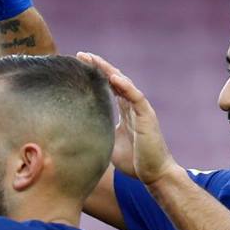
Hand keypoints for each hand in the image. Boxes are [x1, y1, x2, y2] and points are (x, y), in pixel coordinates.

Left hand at [78, 50, 184, 186]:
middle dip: (98, 66)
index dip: (94, 75)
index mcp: (124, 111)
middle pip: (114, 80)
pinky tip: (114, 77)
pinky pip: (136, 97)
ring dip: (108, 70)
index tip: (77, 65)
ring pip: (124, 83)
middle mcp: (132, 106)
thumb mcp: (109, 145)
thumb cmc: (133, 162)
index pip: (108, 87)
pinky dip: (126, 86)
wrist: (153, 174)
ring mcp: (140, 109)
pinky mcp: (148, 116)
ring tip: (94, 59)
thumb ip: (98, 134)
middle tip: (81, 55)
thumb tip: (76, 134)